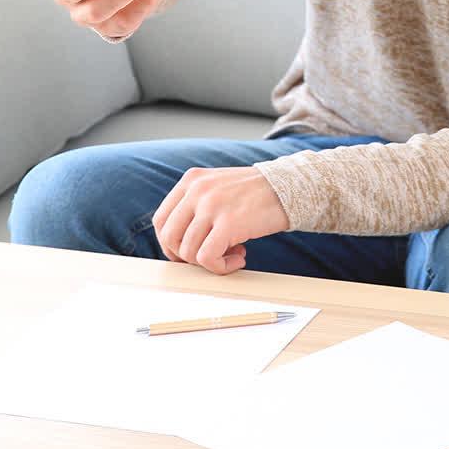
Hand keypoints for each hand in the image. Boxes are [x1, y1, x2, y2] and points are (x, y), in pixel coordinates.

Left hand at [152, 166, 290, 275]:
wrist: (287, 187)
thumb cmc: (254, 192)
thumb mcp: (217, 186)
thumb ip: (194, 204)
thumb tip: (178, 242)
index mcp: (191, 180)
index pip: (161, 220)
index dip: (170, 243)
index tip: (187, 252)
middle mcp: (197, 191)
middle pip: (169, 237)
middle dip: (185, 256)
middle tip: (207, 258)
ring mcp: (211, 206)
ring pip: (188, 251)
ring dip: (209, 262)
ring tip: (232, 254)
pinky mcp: (228, 223)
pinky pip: (207, 258)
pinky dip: (220, 267)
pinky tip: (240, 258)